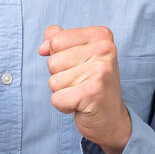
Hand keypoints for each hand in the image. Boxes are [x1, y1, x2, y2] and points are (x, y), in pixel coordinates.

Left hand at [38, 24, 131, 153]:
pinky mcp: (93, 93)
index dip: (59, 57)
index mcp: (101, 35)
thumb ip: (59, 40)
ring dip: (63, 91)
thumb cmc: (92, 83)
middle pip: (53, 62)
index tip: (79, 67)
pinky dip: (64, 106)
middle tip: (81, 83)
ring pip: (53, 81)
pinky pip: (57, 99)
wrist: (112, 118)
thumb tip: (43, 47)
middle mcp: (104, 49)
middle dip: (60, 76)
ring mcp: (100, 71)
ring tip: (81, 93)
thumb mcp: (78, 55)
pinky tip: (81, 105)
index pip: (56, 40)